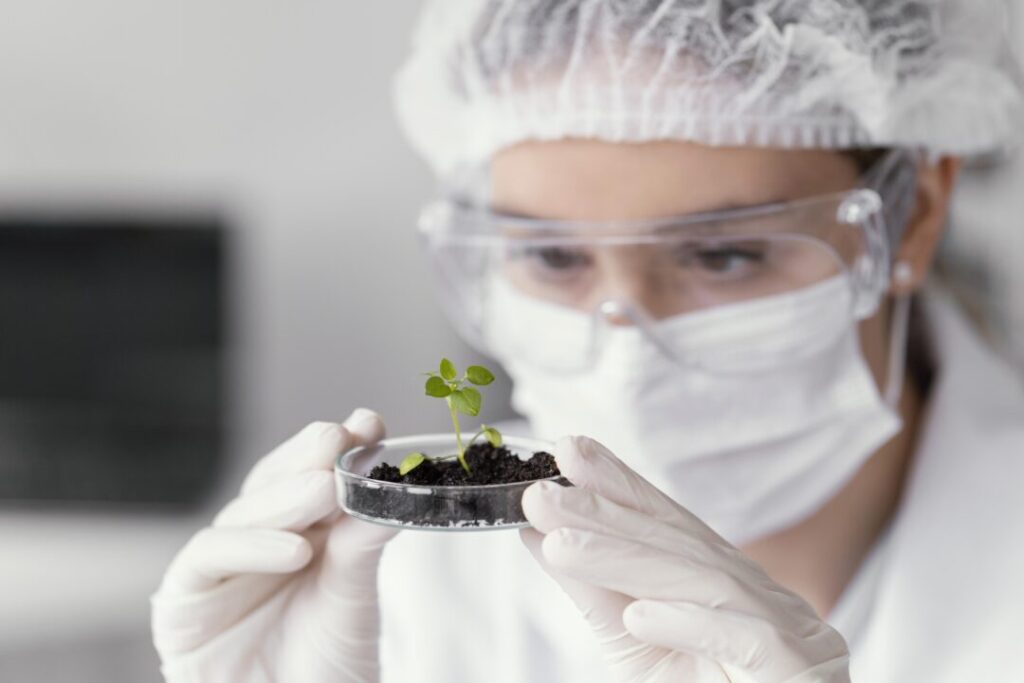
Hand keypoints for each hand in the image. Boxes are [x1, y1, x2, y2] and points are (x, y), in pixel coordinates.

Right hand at [151, 409, 397, 682]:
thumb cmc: (328, 669)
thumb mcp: (355, 595)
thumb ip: (362, 538)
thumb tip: (389, 478)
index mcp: (297, 533)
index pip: (309, 474)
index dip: (336, 447)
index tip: (369, 424)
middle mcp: (255, 544)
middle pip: (271, 483)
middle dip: (306, 458)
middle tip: (339, 438)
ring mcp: (217, 570)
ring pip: (242, 514)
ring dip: (284, 498)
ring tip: (326, 489)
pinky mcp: (183, 602)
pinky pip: (208, 558)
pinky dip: (250, 546)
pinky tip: (295, 549)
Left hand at [520, 436, 849, 682]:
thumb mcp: (636, 650)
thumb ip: (595, 595)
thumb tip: (541, 535)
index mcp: (728, 585)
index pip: (668, 524)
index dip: (618, 485)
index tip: (568, 452)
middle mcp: (760, 597)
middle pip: (678, 545)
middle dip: (605, 514)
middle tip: (542, 495)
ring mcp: (789, 629)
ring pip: (701, 582)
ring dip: (624, 560)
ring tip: (562, 545)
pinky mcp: (800, 669)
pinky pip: (747, 638)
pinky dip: (689, 623)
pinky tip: (639, 615)